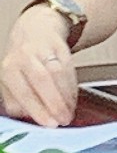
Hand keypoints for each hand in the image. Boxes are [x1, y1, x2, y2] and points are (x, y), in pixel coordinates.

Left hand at [0, 7, 77, 126]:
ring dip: (66, 96)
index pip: (23, 93)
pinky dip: (72, 86)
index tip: (49, 124)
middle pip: (42, 81)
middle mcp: (23, 57)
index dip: (38, 110)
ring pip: (58, 74)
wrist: (36, 28)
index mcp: (8, 70)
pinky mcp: (60, 46)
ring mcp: (42, 50)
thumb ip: (19, 101)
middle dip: (55, 103)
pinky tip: (72, 97)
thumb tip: (33, 120)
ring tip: (69, 111)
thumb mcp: (12, 81)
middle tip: (63, 119)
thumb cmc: (22, 61)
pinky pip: (69, 68)